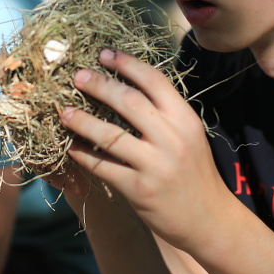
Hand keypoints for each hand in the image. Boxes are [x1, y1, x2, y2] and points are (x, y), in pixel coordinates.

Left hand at [59, 49, 234, 248]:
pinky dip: (83, 154)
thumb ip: (164, 113)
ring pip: (110, 134)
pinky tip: (71, 147)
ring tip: (64, 111)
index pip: (154, 80)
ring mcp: (156, 165)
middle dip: (99, 84)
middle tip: (77, 76)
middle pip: (128, 101)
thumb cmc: (194, 173)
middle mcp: (172, 138)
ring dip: (82, 120)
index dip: (127, 63)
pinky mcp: (139, 190)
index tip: (104, 54)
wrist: (209, 220)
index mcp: (185, 119)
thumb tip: (126, 85)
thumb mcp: (188, 135)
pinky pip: (103, 166)